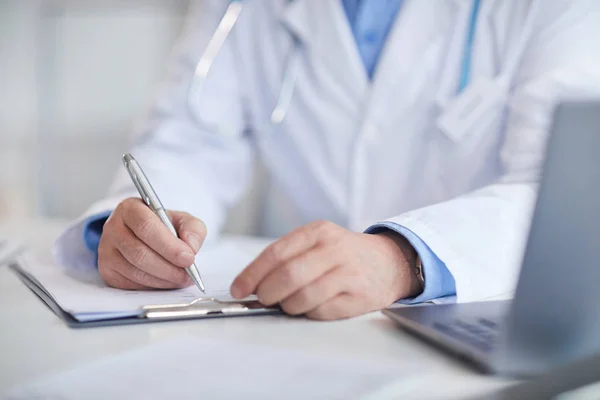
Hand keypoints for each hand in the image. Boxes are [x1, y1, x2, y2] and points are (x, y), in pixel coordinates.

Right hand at [98, 198, 206, 289]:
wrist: (145, 237)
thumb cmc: (164, 227)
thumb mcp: (182, 220)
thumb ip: (192, 229)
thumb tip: (191, 247)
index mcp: (130, 208)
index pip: (146, 226)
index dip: (168, 245)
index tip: (189, 258)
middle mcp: (113, 228)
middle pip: (140, 253)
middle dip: (169, 268)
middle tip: (188, 274)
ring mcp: (106, 251)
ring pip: (136, 271)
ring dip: (163, 279)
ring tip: (182, 279)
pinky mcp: (107, 271)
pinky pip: (131, 284)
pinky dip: (154, 286)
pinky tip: (167, 282)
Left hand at [230, 221, 421, 319]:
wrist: (390, 262)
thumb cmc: (345, 254)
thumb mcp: (318, 242)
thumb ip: (288, 257)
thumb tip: (252, 282)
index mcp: (317, 232)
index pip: (276, 253)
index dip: (252, 274)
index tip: (239, 288)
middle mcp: (333, 249)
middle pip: (288, 276)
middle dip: (267, 292)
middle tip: (263, 299)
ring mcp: (348, 273)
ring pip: (303, 297)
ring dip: (288, 306)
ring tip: (288, 304)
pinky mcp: (357, 297)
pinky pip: (321, 311)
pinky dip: (308, 313)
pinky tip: (311, 306)